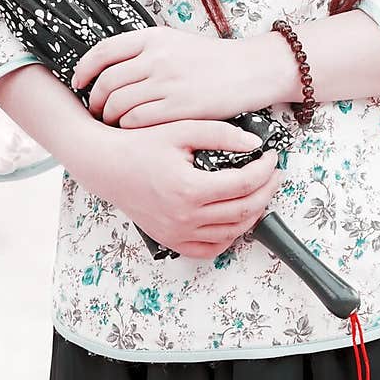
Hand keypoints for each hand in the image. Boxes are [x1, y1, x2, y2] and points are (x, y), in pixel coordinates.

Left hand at [74, 25, 266, 127]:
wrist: (250, 71)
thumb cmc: (211, 60)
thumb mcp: (175, 42)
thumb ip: (144, 51)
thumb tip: (108, 68)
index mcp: (153, 37)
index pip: (103, 51)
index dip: (84, 69)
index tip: (79, 82)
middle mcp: (156, 57)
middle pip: (106, 82)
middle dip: (94, 101)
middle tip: (95, 111)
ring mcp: (166, 83)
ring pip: (118, 104)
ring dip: (109, 118)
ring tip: (112, 123)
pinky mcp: (178, 107)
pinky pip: (137, 120)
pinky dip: (127, 127)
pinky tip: (132, 130)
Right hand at [85, 118, 283, 259]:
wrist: (107, 166)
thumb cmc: (140, 145)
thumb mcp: (181, 130)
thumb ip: (220, 134)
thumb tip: (252, 143)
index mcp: (190, 189)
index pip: (245, 184)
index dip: (265, 170)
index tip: (272, 157)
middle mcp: (185, 217)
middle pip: (244, 210)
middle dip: (267, 190)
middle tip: (273, 174)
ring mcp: (178, 233)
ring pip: (232, 232)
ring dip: (253, 213)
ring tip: (259, 192)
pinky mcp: (171, 240)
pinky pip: (209, 249)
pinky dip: (228, 237)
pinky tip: (234, 217)